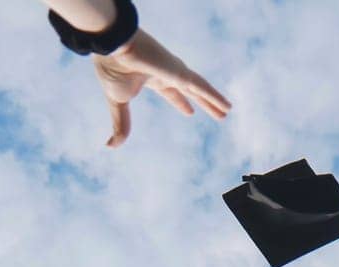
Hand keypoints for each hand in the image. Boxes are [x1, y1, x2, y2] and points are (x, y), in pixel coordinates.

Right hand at [93, 30, 231, 147]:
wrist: (113, 48)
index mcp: (150, 78)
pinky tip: (226, 105)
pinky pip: (202, 87)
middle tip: (217, 112)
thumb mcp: (118, 101)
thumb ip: (121, 124)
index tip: (190, 111)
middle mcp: (165, 73)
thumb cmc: (112, 69)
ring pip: (200, 88)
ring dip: (214, 100)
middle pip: (190, 91)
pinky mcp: (180, 72)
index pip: (170, 92)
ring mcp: (175, 71)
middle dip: (203, 102)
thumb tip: (111, 146)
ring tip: (227, 109)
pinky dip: (215, 96)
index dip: (180, 102)